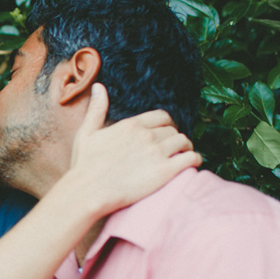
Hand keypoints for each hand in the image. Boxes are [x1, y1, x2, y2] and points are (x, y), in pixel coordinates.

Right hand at [66, 83, 200, 215]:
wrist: (88, 192)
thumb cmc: (84, 166)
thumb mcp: (86, 133)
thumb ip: (96, 109)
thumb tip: (98, 86)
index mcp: (131, 125)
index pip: (162, 116)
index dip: (167, 125)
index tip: (166, 134)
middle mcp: (147, 135)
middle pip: (174, 130)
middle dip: (176, 138)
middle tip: (174, 148)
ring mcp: (157, 153)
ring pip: (184, 142)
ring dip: (186, 148)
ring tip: (184, 155)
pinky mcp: (165, 171)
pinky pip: (191, 159)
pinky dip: (195, 160)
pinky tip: (192, 164)